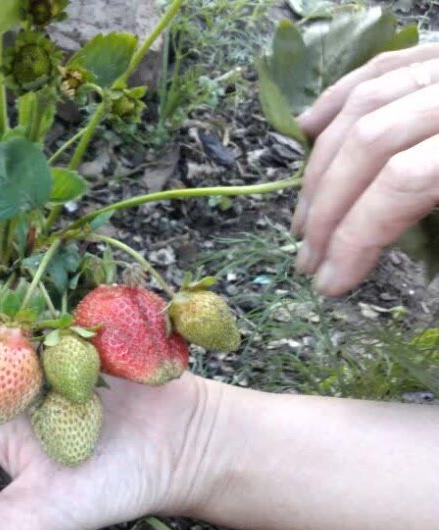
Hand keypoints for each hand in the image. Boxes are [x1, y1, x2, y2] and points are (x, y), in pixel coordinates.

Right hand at [292, 44, 438, 295]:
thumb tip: (404, 274)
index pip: (401, 184)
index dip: (356, 238)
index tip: (331, 283)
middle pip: (369, 145)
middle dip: (327, 210)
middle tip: (307, 258)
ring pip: (362, 107)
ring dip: (320, 167)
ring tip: (303, 217)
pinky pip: (377, 69)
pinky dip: (336, 100)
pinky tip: (306, 129)